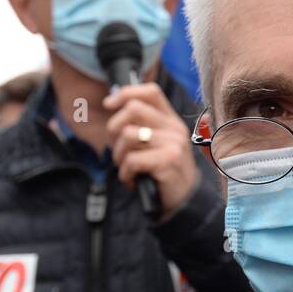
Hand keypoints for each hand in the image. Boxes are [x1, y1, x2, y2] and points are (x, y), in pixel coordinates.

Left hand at [104, 83, 199, 220]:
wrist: (184, 200)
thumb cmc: (162, 171)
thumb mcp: (155, 143)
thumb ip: (140, 124)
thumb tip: (112, 104)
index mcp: (170, 119)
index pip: (150, 92)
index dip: (125, 93)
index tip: (108, 105)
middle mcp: (174, 128)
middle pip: (133, 109)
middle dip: (115, 128)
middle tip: (119, 148)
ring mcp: (173, 143)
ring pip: (128, 135)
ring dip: (119, 156)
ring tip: (128, 168)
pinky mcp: (168, 160)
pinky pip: (132, 159)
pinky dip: (125, 173)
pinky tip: (133, 179)